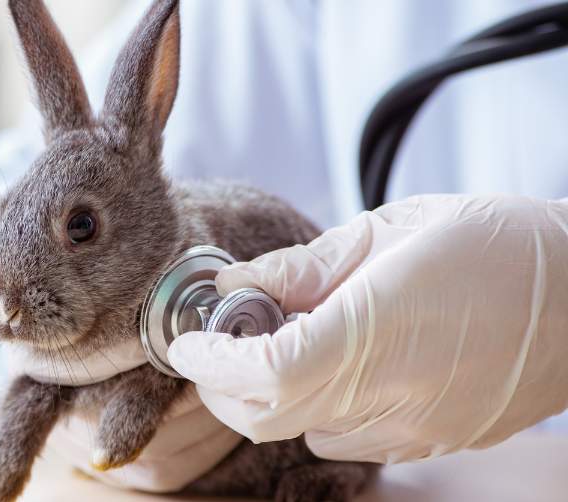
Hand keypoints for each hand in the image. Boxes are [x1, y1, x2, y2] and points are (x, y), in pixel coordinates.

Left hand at [168, 194, 567, 462]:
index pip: (267, 373)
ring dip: (272, 395)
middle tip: (216, 344)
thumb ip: (301, 265)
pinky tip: (340, 362)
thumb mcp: (389, 230)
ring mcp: (413, 427)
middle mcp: (391, 394)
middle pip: (268, 418)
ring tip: (286, 343)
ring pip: (301, 431)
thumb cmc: (493, 246)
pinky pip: (347, 436)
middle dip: (223, 386)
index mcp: (375, 331)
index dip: (214, 362)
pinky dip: (319, 405)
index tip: (188, 340)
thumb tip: (233, 284)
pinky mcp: (432, 440)